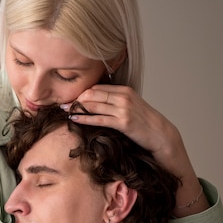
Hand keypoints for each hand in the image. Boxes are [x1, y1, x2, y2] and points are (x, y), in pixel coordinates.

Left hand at [62, 85, 181, 174]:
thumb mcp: (130, 106)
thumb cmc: (144, 122)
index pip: (97, 88)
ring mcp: (124, 109)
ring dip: (77, 107)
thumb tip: (95, 101)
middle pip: (93, 94)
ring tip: (65, 110)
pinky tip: (74, 118)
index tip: (69, 97)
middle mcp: (123, 97)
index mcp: (124, 90)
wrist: (160, 134)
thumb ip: (115, 101)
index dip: (81, 92)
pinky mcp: (124, 122)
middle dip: (76, 98)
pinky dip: (85, 118)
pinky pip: (99, 119)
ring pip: (94, 105)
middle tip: (62, 103)